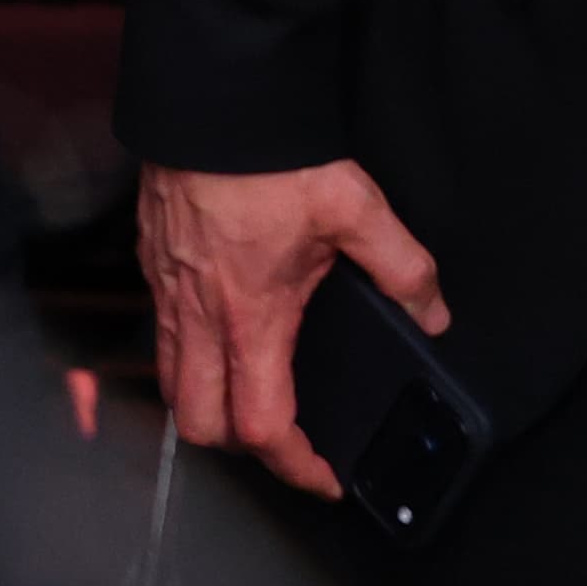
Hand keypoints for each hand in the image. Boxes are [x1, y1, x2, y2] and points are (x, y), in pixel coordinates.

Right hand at [139, 159, 447, 498]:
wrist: (210, 107)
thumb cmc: (273, 159)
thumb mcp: (356, 209)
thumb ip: (402, 266)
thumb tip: (433, 311)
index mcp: (252, 318)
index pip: (262, 425)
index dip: (295, 465)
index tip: (324, 478)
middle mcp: (199, 318)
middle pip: (198, 424)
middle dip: (239, 447)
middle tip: (286, 439)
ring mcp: (168, 295)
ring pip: (172, 384)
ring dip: (208, 405)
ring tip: (255, 396)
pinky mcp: (153, 267)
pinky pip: (162, 338)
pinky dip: (189, 359)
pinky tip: (225, 336)